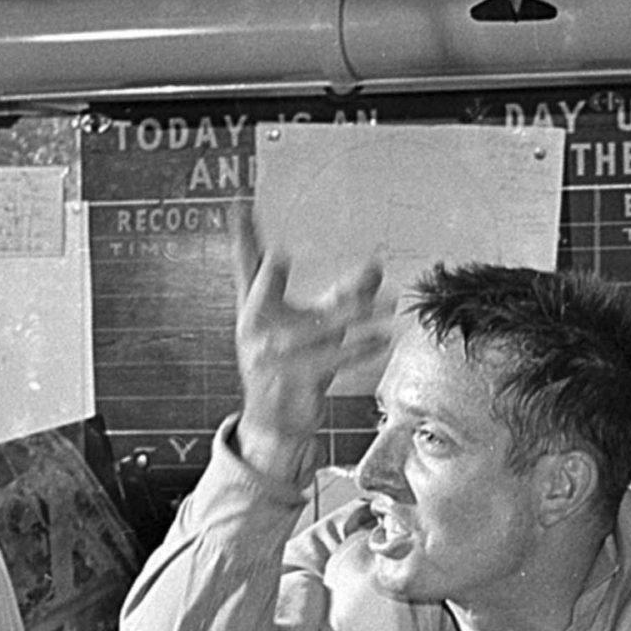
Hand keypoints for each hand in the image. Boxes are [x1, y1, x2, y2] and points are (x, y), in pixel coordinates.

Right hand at [231, 207, 391, 484]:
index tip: (242, 210)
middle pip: (297, 294)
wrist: (271, 420)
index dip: (245, 238)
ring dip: (358, 315)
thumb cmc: (285, 363)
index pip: (250, 265)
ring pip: (322, 326)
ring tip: (388, 305)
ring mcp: (276, 356)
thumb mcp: (303, 322)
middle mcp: (258, 328)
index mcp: (254, 308)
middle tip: (355, 264)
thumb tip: (374, 265)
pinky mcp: (297, 380)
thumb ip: (336, 291)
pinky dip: (359, 350)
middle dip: (308, 273)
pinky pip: (334, 361)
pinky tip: (382, 339)